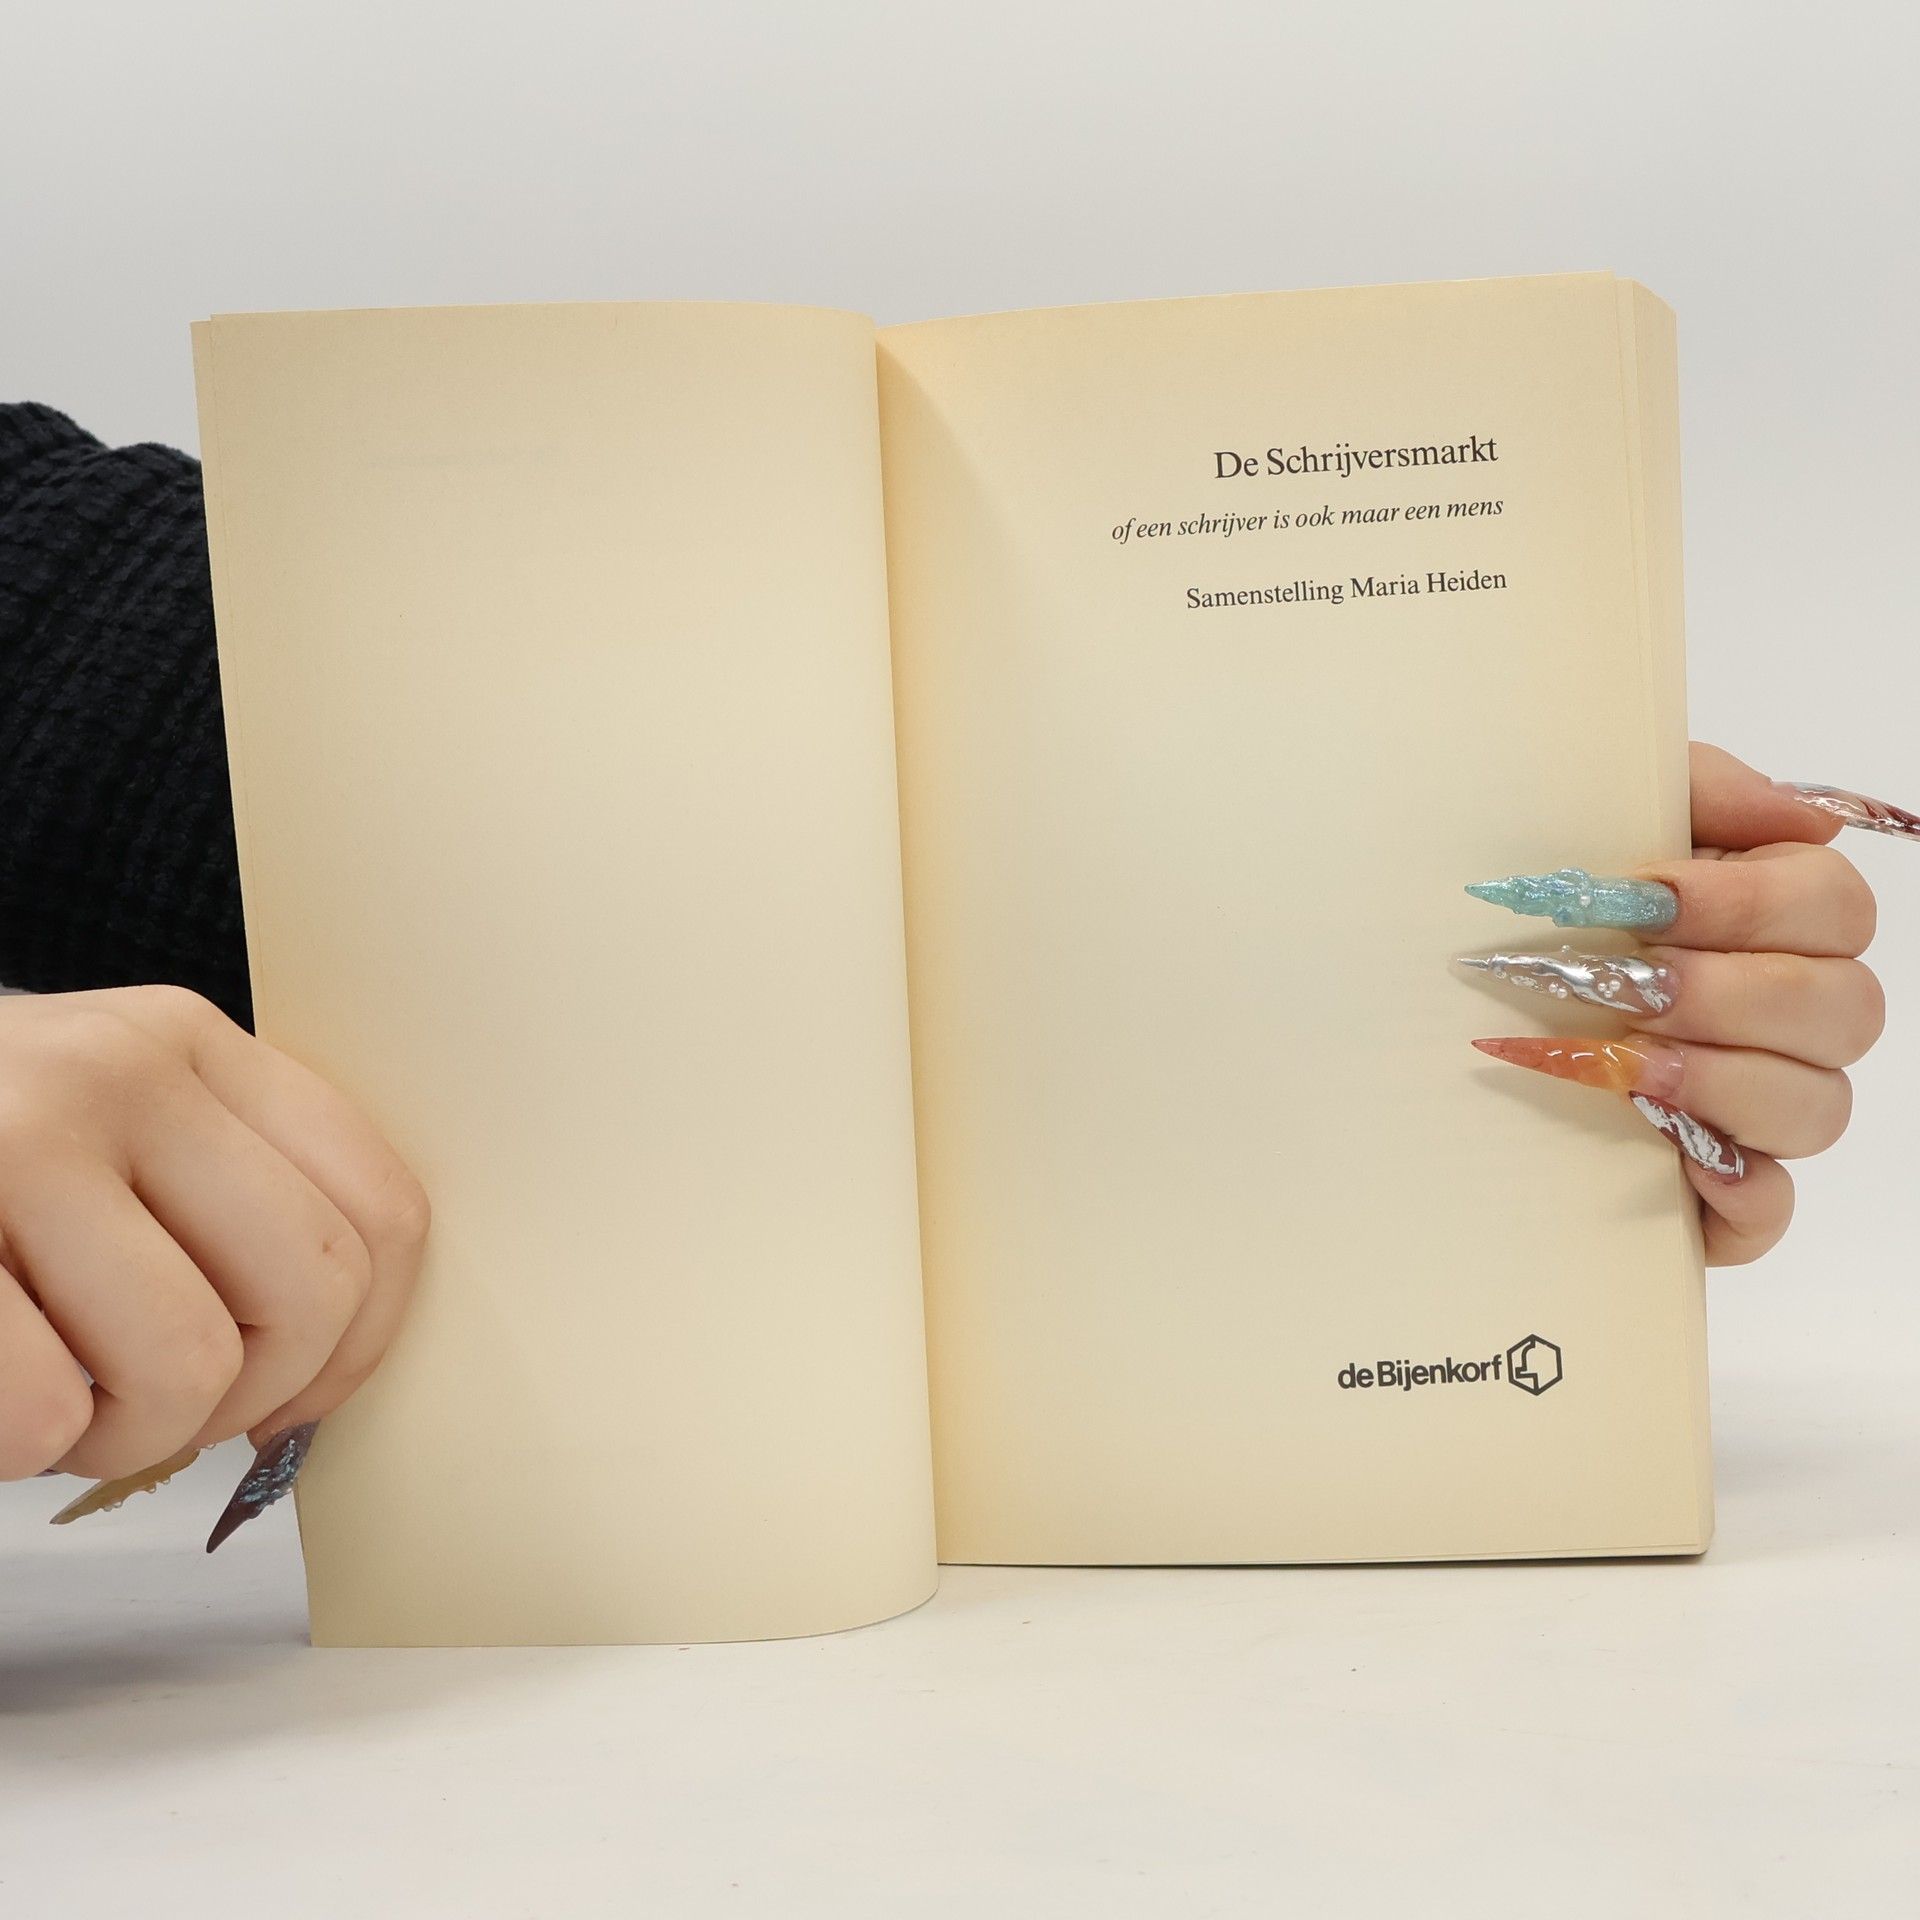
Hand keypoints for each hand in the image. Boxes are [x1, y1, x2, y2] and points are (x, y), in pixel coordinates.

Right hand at [0, 985, 427, 1481]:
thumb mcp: (96, 1128)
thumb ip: (213, 1199)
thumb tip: (326, 1370)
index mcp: (190, 1045)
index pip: (380, 1207)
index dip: (362, 1344)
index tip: (295, 1399)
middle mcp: (120, 1070)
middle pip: (308, 1293)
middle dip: (239, 1401)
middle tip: (146, 1409)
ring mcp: (14, 1138)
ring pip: (187, 1364)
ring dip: (117, 1436)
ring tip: (46, 1399)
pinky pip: (38, 1410)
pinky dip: (14, 1448)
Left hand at [1467, 743, 1898, 1266]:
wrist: (1455, 985)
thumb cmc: (1546, 901)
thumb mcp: (1604, 815)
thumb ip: (1702, 790)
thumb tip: (1805, 817)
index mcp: (1779, 921)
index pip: (1835, 908)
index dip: (1752, 902)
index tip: (1648, 898)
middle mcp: (1791, 1017)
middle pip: (1844, 1009)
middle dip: (1727, 994)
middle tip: (1628, 986)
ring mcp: (1760, 1109)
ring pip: (1816, 1107)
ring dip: (1723, 1083)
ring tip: (1627, 1065)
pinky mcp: (1717, 1192)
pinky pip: (1770, 1210)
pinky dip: (1738, 1194)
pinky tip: (1679, 1161)